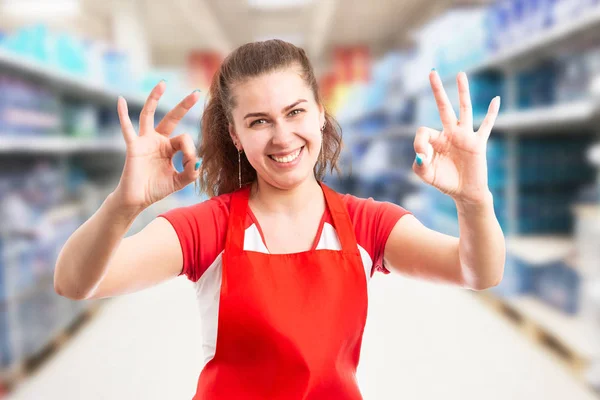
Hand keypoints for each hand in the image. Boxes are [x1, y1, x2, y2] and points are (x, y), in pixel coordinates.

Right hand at [112, 81, 200, 213]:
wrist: (137, 199)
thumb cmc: (156, 189)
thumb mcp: (180, 181)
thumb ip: (191, 172)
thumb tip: (198, 161)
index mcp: (169, 147)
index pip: (184, 138)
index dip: (190, 150)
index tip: (190, 164)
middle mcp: (157, 140)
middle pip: (171, 117)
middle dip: (184, 105)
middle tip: (196, 93)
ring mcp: (144, 141)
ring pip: (148, 115)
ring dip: (155, 98)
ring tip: (162, 84)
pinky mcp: (133, 146)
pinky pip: (127, 128)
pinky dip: (122, 114)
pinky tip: (120, 100)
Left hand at [412, 70, 500, 204]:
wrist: (464, 192)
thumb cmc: (444, 182)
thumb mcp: (426, 175)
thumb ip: (419, 165)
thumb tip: (421, 153)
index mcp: (436, 139)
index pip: (423, 131)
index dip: (420, 143)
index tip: (422, 156)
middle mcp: (450, 133)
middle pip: (443, 107)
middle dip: (437, 90)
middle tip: (431, 72)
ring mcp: (465, 136)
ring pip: (464, 109)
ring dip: (462, 92)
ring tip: (460, 74)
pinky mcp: (478, 143)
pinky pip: (485, 126)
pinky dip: (491, 113)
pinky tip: (495, 100)